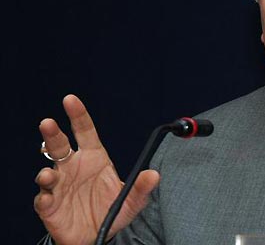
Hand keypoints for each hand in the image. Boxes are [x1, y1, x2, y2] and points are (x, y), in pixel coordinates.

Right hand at [34, 95, 159, 244]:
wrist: (96, 237)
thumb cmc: (110, 210)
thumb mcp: (132, 200)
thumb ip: (142, 187)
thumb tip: (154, 175)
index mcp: (94, 158)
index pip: (85, 131)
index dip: (78, 115)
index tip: (70, 100)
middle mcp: (73, 167)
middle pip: (60, 145)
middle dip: (52, 134)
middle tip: (48, 122)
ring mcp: (60, 185)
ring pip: (47, 172)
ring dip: (46, 172)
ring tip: (48, 175)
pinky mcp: (50, 206)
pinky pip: (43, 199)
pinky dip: (44, 197)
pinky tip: (48, 197)